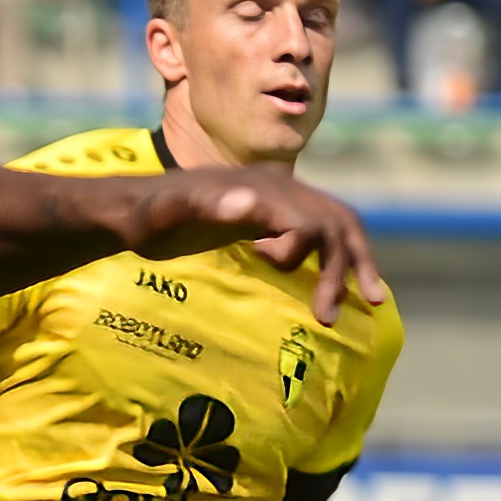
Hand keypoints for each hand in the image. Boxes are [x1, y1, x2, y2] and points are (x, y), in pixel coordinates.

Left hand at [159, 164, 389, 322]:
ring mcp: (277, 200)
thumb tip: (249, 201)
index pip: (313, 223)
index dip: (316, 260)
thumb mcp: (164, 215)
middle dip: (350, 266)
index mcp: (260, 190)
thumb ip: (202, 207)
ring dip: (353, 262)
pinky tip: (338, 285)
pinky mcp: (270, 215)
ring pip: (334, 225)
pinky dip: (335, 257)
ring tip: (369, 303)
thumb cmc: (144, 217)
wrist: (131, 208)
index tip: (299, 292)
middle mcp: (277, 189)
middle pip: (336, 222)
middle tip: (351, 311)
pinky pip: (317, 232)